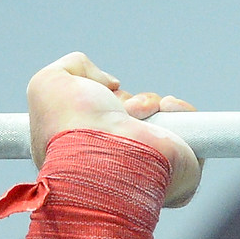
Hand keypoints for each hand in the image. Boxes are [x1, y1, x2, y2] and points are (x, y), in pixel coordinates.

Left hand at [25, 53, 199, 208]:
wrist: (107, 154)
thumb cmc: (71, 128)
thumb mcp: (48, 84)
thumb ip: (72, 68)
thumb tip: (110, 84)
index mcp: (78, 156)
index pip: (93, 122)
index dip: (97, 99)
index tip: (94, 98)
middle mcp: (113, 164)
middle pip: (127, 116)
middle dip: (126, 100)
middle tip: (118, 108)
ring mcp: (147, 167)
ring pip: (158, 120)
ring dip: (149, 103)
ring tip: (137, 113)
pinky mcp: (181, 171)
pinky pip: (192, 129)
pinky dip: (180, 111)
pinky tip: (164, 111)